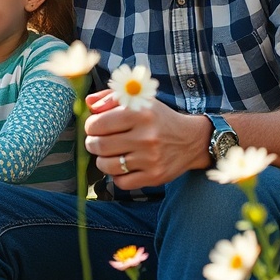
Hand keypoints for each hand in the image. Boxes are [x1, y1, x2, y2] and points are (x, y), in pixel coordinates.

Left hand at [84, 89, 210, 188]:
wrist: (191, 140)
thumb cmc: (159, 118)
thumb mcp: (139, 100)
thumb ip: (111, 97)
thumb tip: (88, 102)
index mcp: (140, 113)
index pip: (98, 123)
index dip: (90, 126)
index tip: (94, 126)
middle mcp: (146, 136)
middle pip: (99, 145)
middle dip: (92, 144)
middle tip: (96, 142)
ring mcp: (150, 159)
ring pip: (107, 165)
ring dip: (101, 161)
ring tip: (107, 154)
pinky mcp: (154, 176)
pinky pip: (121, 182)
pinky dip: (116, 176)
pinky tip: (122, 167)